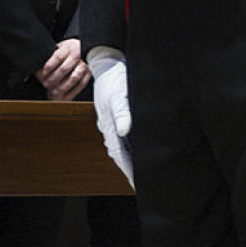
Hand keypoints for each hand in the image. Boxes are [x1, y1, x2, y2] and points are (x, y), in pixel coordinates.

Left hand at [38, 37, 87, 101]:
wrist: (81, 48)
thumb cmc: (65, 52)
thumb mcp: (57, 49)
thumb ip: (48, 57)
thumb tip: (35, 68)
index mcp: (67, 48)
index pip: (57, 57)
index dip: (49, 66)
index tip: (42, 74)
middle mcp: (77, 56)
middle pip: (64, 69)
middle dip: (54, 79)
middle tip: (45, 85)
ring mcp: (84, 65)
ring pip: (74, 77)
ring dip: (62, 87)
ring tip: (52, 93)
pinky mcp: (88, 73)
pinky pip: (81, 85)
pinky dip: (71, 93)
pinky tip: (63, 98)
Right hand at [89, 52, 132, 186]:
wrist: (107, 63)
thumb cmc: (116, 78)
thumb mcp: (121, 94)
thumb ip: (124, 112)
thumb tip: (125, 130)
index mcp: (109, 124)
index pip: (119, 153)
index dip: (128, 169)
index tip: (136, 183)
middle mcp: (108, 126)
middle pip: (118, 153)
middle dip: (127, 168)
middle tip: (138, 182)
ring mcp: (110, 121)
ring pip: (118, 146)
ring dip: (127, 159)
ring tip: (137, 171)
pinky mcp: (114, 115)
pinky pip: (120, 137)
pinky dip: (127, 147)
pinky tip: (134, 149)